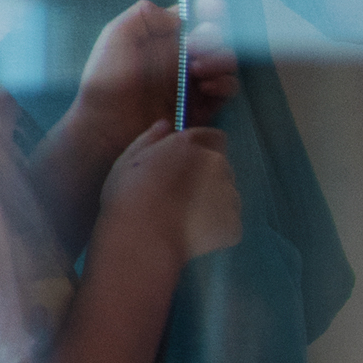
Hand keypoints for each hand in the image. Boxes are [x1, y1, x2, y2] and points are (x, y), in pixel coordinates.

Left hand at [69, 0, 233, 152]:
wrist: (106, 124)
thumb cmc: (106, 80)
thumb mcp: (116, 38)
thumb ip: (142, 16)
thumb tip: (177, 15)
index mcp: (162, 36)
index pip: (192, 16)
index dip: (207, 10)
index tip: (213, 10)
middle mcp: (181, 55)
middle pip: (216, 37)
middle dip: (213, 38)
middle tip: (194, 48)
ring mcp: (193, 79)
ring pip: (226, 61)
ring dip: (220, 60)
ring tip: (197, 70)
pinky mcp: (202, 104)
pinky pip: (227, 89)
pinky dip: (224, 84)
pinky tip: (205, 87)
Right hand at [102, 121, 240, 261]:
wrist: (143, 238)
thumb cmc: (128, 195)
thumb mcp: (128, 159)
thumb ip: (150, 138)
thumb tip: (167, 124)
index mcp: (191, 145)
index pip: (213, 137)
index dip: (200, 149)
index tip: (185, 164)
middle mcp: (217, 165)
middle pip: (220, 167)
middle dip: (206, 176)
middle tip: (180, 195)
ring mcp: (230, 197)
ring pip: (226, 195)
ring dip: (212, 201)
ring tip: (184, 218)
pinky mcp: (235, 226)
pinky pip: (228, 223)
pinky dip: (215, 227)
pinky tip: (192, 234)